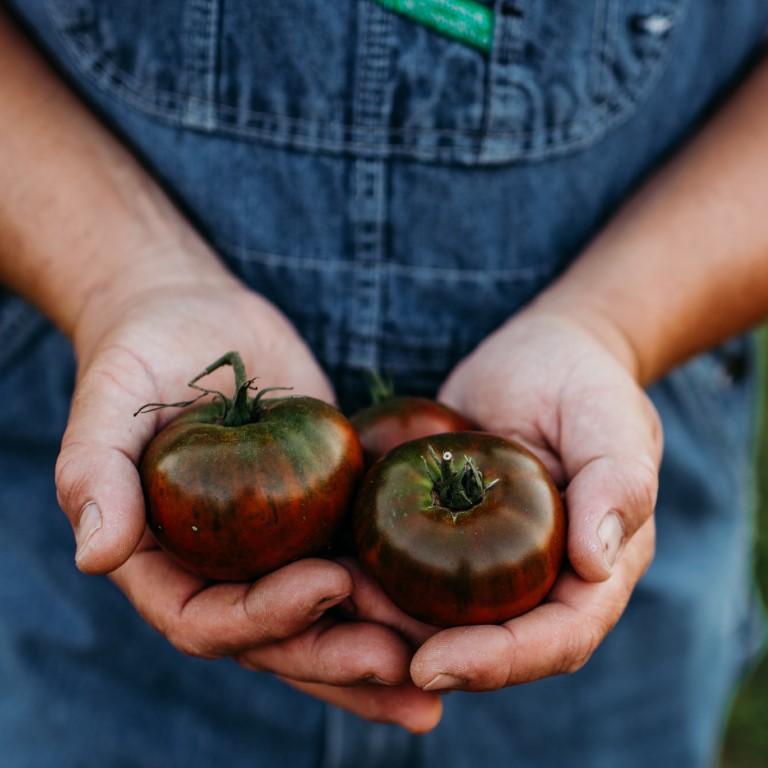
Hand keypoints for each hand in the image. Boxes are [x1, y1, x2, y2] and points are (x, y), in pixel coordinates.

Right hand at [54, 267, 440, 730]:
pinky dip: (398, 594)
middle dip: (335, 657)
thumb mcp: (110, 403)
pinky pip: (359, 564)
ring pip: (325, 619)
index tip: (328, 585)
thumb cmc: (143, 354)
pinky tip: (449, 612)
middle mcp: (220, 569)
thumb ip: (95, 474)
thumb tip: (95, 554)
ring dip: (378, 650)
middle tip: (402, 663)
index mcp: (162, 562)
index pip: (205, 619)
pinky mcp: (320, 517)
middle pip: (276, 638)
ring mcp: (274, 548)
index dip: (263, 618)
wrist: (197, 319)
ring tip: (442, 664)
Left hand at [355, 310, 661, 690]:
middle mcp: (543, 578)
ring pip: (443, 616)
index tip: (432, 668)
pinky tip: (331, 566)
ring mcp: (491, 561)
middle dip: (428, 652)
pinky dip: (374, 575)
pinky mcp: (448, 532)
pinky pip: (412, 568)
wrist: (536, 356)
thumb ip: (617, 482)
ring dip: (390, 620)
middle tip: (362, 643)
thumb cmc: (584, 383)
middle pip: (492, 643)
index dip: (501, 662)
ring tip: (335, 601)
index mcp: (596, 570)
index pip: (559, 637)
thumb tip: (596, 565)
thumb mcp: (611, 419)